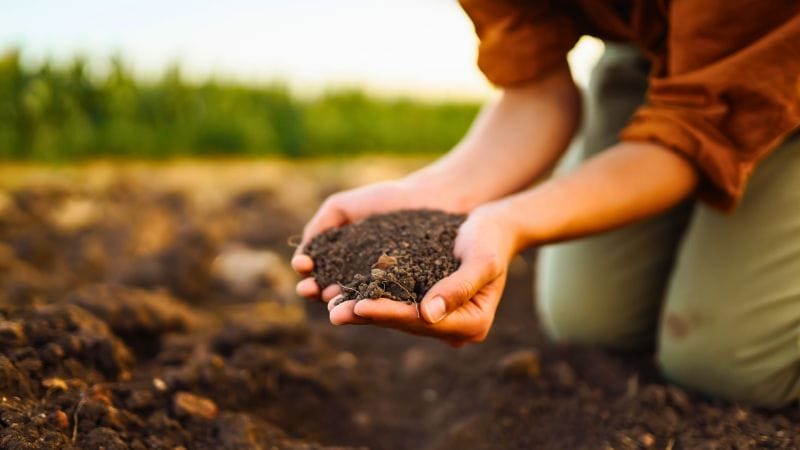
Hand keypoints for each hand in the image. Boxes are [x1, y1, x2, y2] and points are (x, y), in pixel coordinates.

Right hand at [291, 179, 461, 301]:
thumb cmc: (386, 200)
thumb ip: (320, 226)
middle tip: (310, 289)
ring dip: (340, 303)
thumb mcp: (343, 207)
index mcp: (342, 261)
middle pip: (332, 291)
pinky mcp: (406, 295)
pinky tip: (361, 300)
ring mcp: (382, 289)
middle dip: (317, 291)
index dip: (308, 272)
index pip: (318, 273)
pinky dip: (371, 304)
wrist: (430, 199)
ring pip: (356, 301)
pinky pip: (386, 301)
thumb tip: (301, 257)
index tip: (303, 266)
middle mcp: (360, 279)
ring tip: (330, 300)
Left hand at [328, 203, 518, 346]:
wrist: (493, 228)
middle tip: (333, 312)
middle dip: (368, 316)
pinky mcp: (425, 304)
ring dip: (362, 311)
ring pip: (395, 317)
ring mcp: (439, 319)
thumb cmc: (490, 239)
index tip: (359, 306)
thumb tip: (428, 315)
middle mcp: (454, 328)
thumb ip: (458, 287)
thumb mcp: (481, 259)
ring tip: (330, 305)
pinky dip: (369, 298)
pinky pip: (394, 304)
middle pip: (404, 323)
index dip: (389, 314)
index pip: (422, 321)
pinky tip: (342, 293)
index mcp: (472, 324)